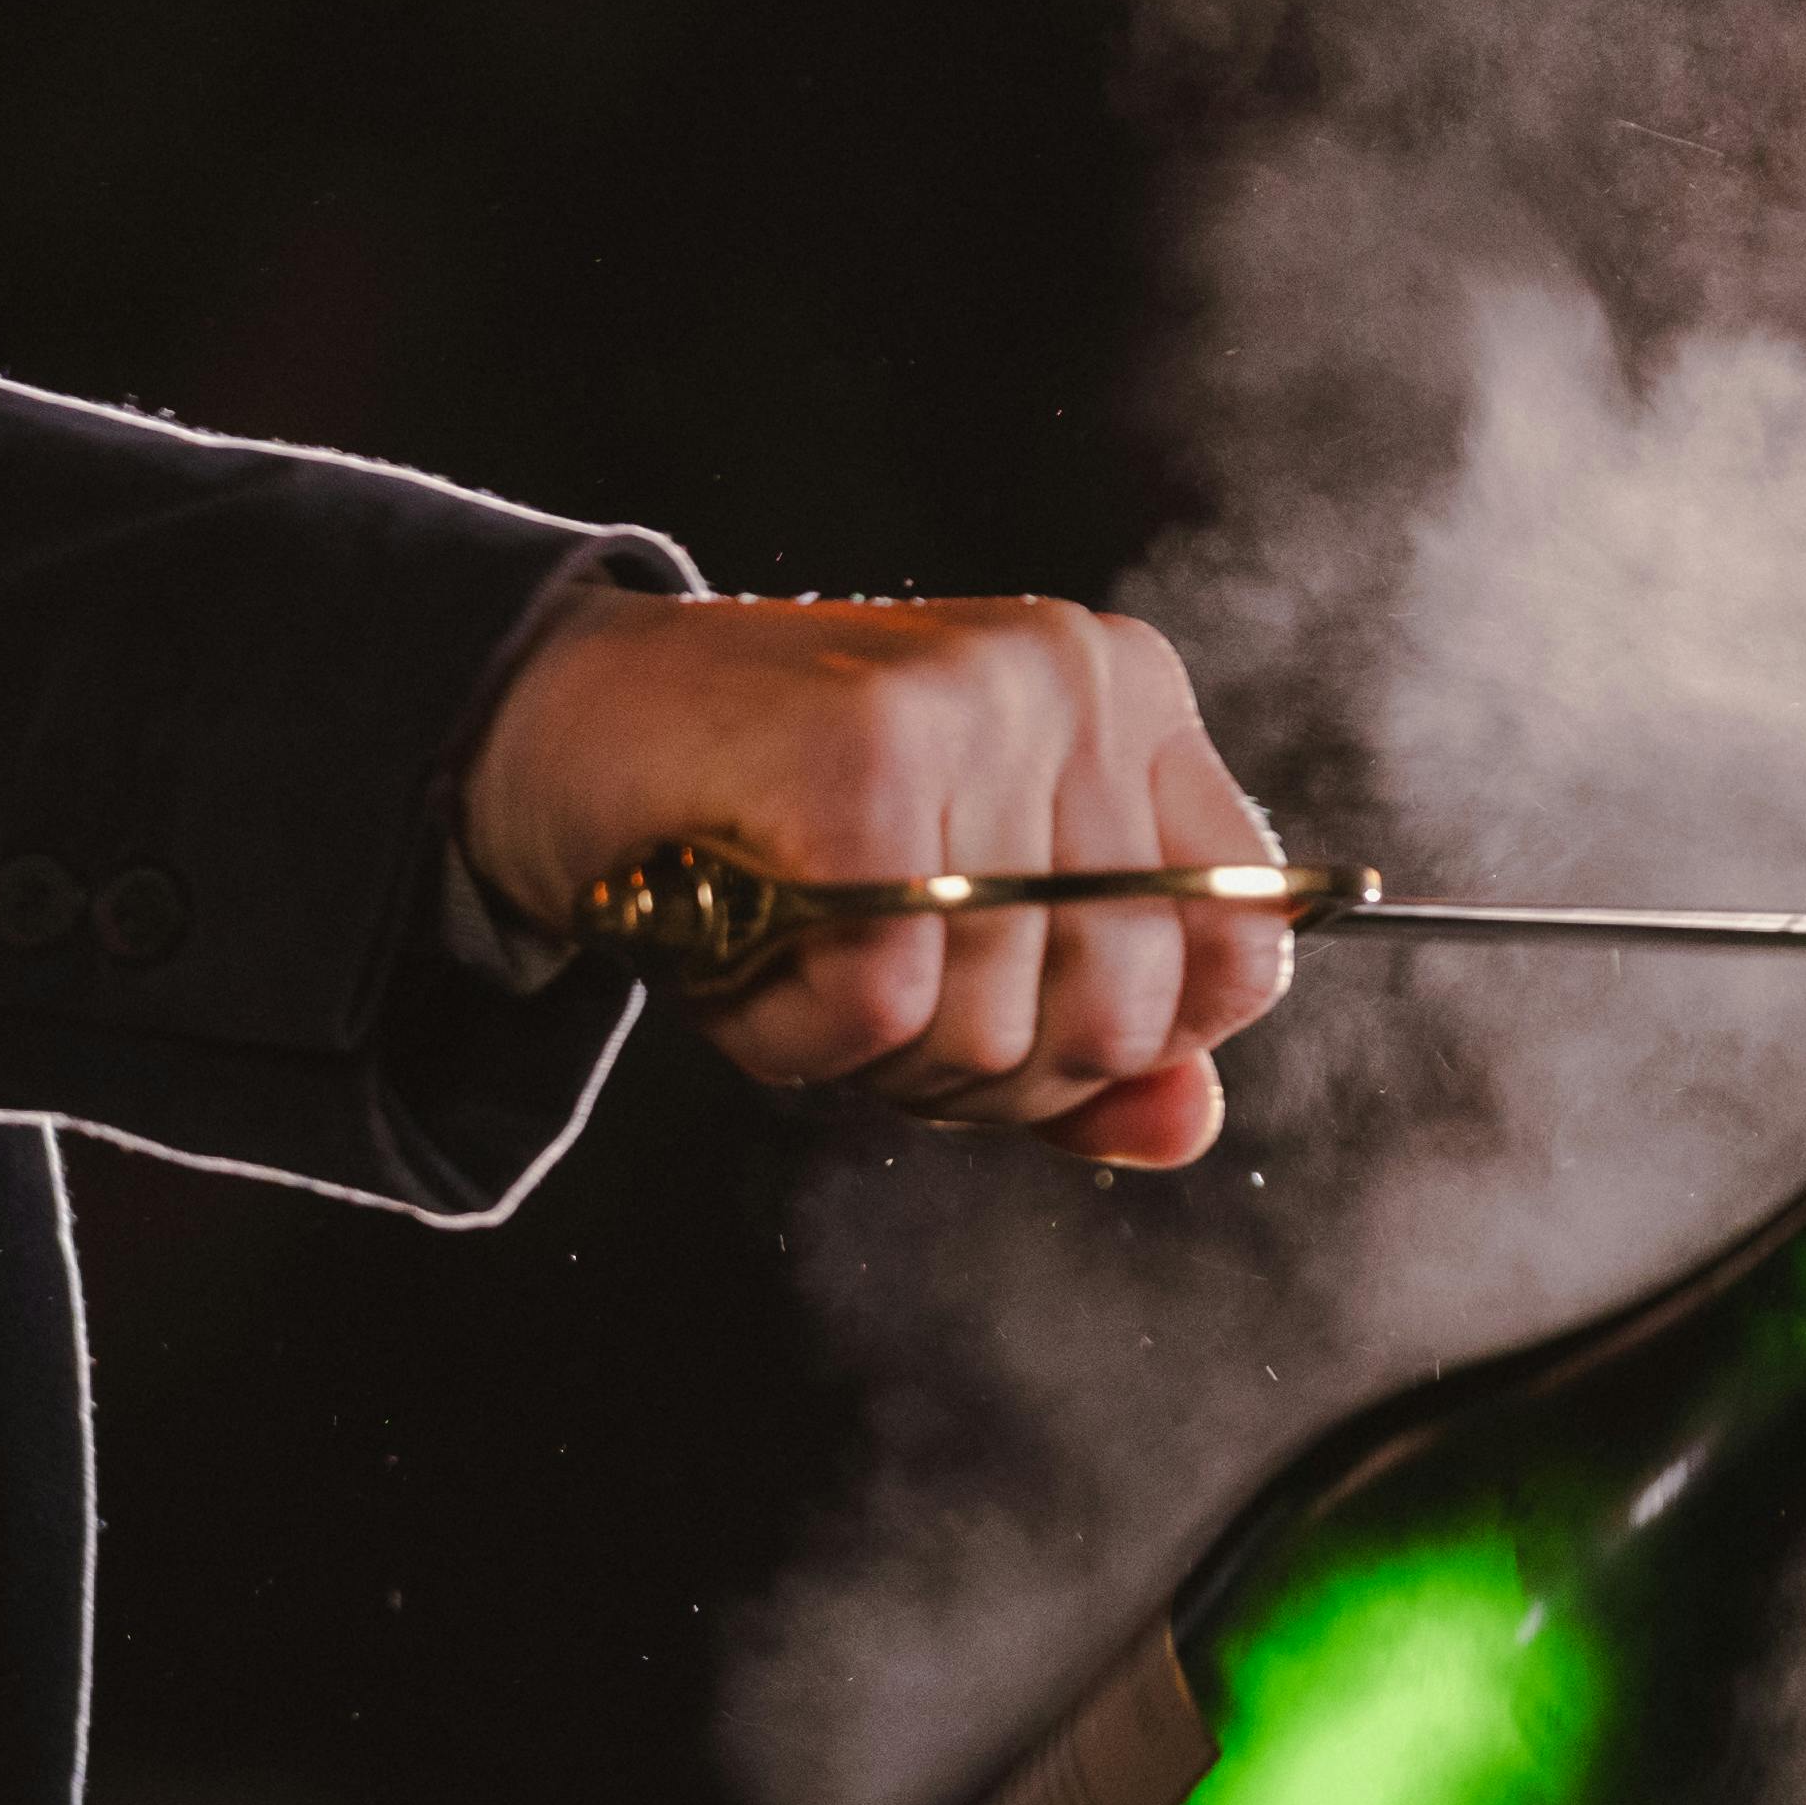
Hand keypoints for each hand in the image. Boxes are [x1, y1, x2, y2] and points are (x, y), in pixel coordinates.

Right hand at [465, 594, 1291, 1166]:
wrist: (563, 727)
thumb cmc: (766, 835)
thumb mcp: (956, 943)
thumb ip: (1089, 1043)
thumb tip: (1190, 1126)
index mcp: (1132, 705)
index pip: (1242, 949)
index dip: (1136, 1048)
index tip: (1019, 1032)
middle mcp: (1075, 679)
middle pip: (1122, 1012)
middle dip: (989, 1074)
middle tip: (872, 1009)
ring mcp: (980, 700)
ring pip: (1002, 1018)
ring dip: (876, 1055)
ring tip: (797, 961)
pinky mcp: (868, 750)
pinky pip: (885, 998)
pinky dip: (799, 1029)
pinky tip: (748, 955)